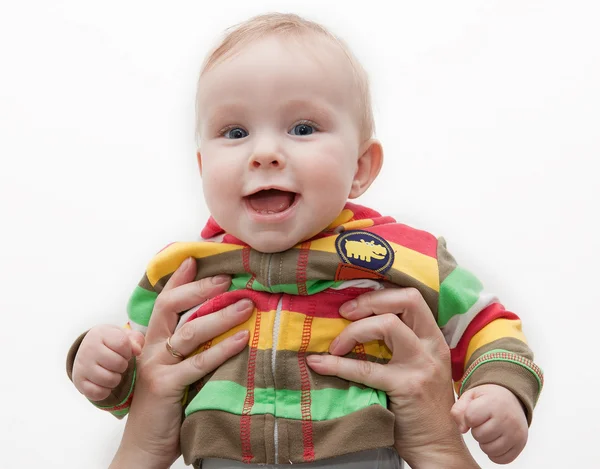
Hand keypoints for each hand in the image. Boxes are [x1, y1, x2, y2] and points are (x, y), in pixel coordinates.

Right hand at [72, 324, 143, 400]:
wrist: (88, 351)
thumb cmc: (111, 343)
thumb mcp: (124, 336)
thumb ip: (136, 339)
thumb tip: (137, 351)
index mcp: (100, 334)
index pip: (123, 344)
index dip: (128, 351)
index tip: (124, 351)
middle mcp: (88, 349)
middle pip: (118, 363)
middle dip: (123, 365)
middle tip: (118, 363)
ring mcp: (82, 366)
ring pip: (109, 380)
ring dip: (116, 379)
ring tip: (112, 372)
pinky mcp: (79, 382)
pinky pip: (98, 393)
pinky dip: (106, 391)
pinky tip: (105, 383)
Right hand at [110, 258, 253, 468]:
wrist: (143, 447)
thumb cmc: (165, 408)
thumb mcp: (173, 372)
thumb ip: (188, 351)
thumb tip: (222, 327)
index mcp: (151, 342)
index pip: (164, 302)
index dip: (179, 279)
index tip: (196, 259)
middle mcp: (150, 349)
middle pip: (172, 307)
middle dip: (200, 288)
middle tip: (229, 278)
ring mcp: (157, 367)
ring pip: (190, 331)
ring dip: (220, 314)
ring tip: (247, 304)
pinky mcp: (166, 386)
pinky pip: (198, 362)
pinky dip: (222, 349)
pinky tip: (243, 339)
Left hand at [307, 288, 478, 468]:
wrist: (438, 446)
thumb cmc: (423, 408)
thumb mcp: (419, 367)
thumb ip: (400, 346)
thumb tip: (356, 325)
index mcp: (433, 339)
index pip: (412, 298)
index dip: (380, 294)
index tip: (355, 304)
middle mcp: (431, 346)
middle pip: (406, 300)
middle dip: (369, 300)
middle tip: (344, 312)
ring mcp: (420, 366)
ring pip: (387, 325)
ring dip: (353, 331)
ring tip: (334, 345)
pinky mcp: (405, 387)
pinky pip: (365, 368)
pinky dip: (336, 364)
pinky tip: (319, 364)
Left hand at [451, 384, 527, 463]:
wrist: (511, 399)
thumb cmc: (486, 398)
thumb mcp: (470, 396)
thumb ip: (458, 410)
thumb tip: (462, 430)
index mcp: (493, 402)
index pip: (470, 418)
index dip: (468, 417)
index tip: (474, 412)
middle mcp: (507, 418)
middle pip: (479, 435)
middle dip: (476, 430)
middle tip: (483, 422)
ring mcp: (516, 433)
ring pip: (489, 449)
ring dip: (484, 442)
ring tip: (488, 430)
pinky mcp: (520, 445)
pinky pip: (501, 459)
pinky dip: (494, 453)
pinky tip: (494, 440)